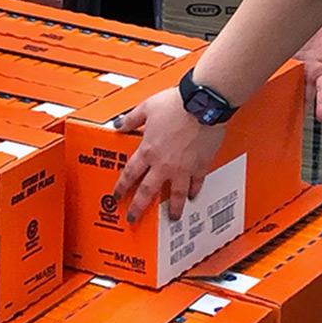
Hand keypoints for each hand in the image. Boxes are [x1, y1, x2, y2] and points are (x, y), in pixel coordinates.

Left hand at [107, 88, 227, 224]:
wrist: (203, 104)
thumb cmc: (177, 104)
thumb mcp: (147, 107)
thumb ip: (132, 118)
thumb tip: (119, 124)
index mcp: (148, 150)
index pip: (130, 174)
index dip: (122, 187)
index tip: (118, 196)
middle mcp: (164, 164)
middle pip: (148, 192)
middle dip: (138, 208)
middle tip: (134, 219)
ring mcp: (183, 168)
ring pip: (175, 195)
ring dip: (173, 208)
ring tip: (172, 217)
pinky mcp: (200, 166)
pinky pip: (196, 184)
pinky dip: (194, 191)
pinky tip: (193, 196)